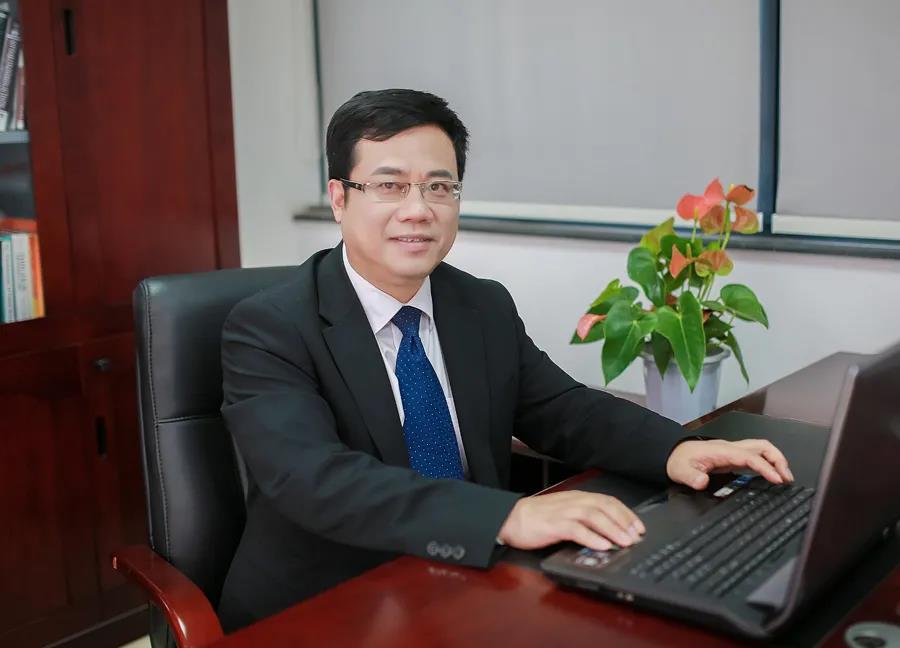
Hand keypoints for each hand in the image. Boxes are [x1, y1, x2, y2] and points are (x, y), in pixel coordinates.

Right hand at [497, 491, 644, 551]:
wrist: (510, 517)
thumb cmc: (537, 517)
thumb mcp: (564, 512)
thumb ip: (583, 518)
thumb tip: (607, 531)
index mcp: (577, 498)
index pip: (607, 501)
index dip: (626, 513)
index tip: (639, 526)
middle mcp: (573, 502)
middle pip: (604, 507)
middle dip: (624, 521)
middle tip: (637, 535)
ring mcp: (564, 512)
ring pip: (594, 516)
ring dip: (612, 529)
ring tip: (625, 542)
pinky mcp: (554, 525)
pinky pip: (577, 530)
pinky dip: (592, 538)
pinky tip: (603, 546)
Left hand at [666, 438, 793, 489]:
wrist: (671, 454)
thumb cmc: (677, 461)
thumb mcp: (680, 471)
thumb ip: (691, 477)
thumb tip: (702, 482)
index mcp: (722, 451)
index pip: (750, 456)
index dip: (765, 467)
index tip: (777, 480)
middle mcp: (730, 448)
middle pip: (762, 446)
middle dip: (778, 459)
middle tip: (787, 478)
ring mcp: (732, 451)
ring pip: (761, 449)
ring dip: (775, 460)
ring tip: (785, 478)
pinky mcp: (732, 457)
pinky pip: (755, 456)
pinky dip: (767, 464)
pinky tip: (771, 476)